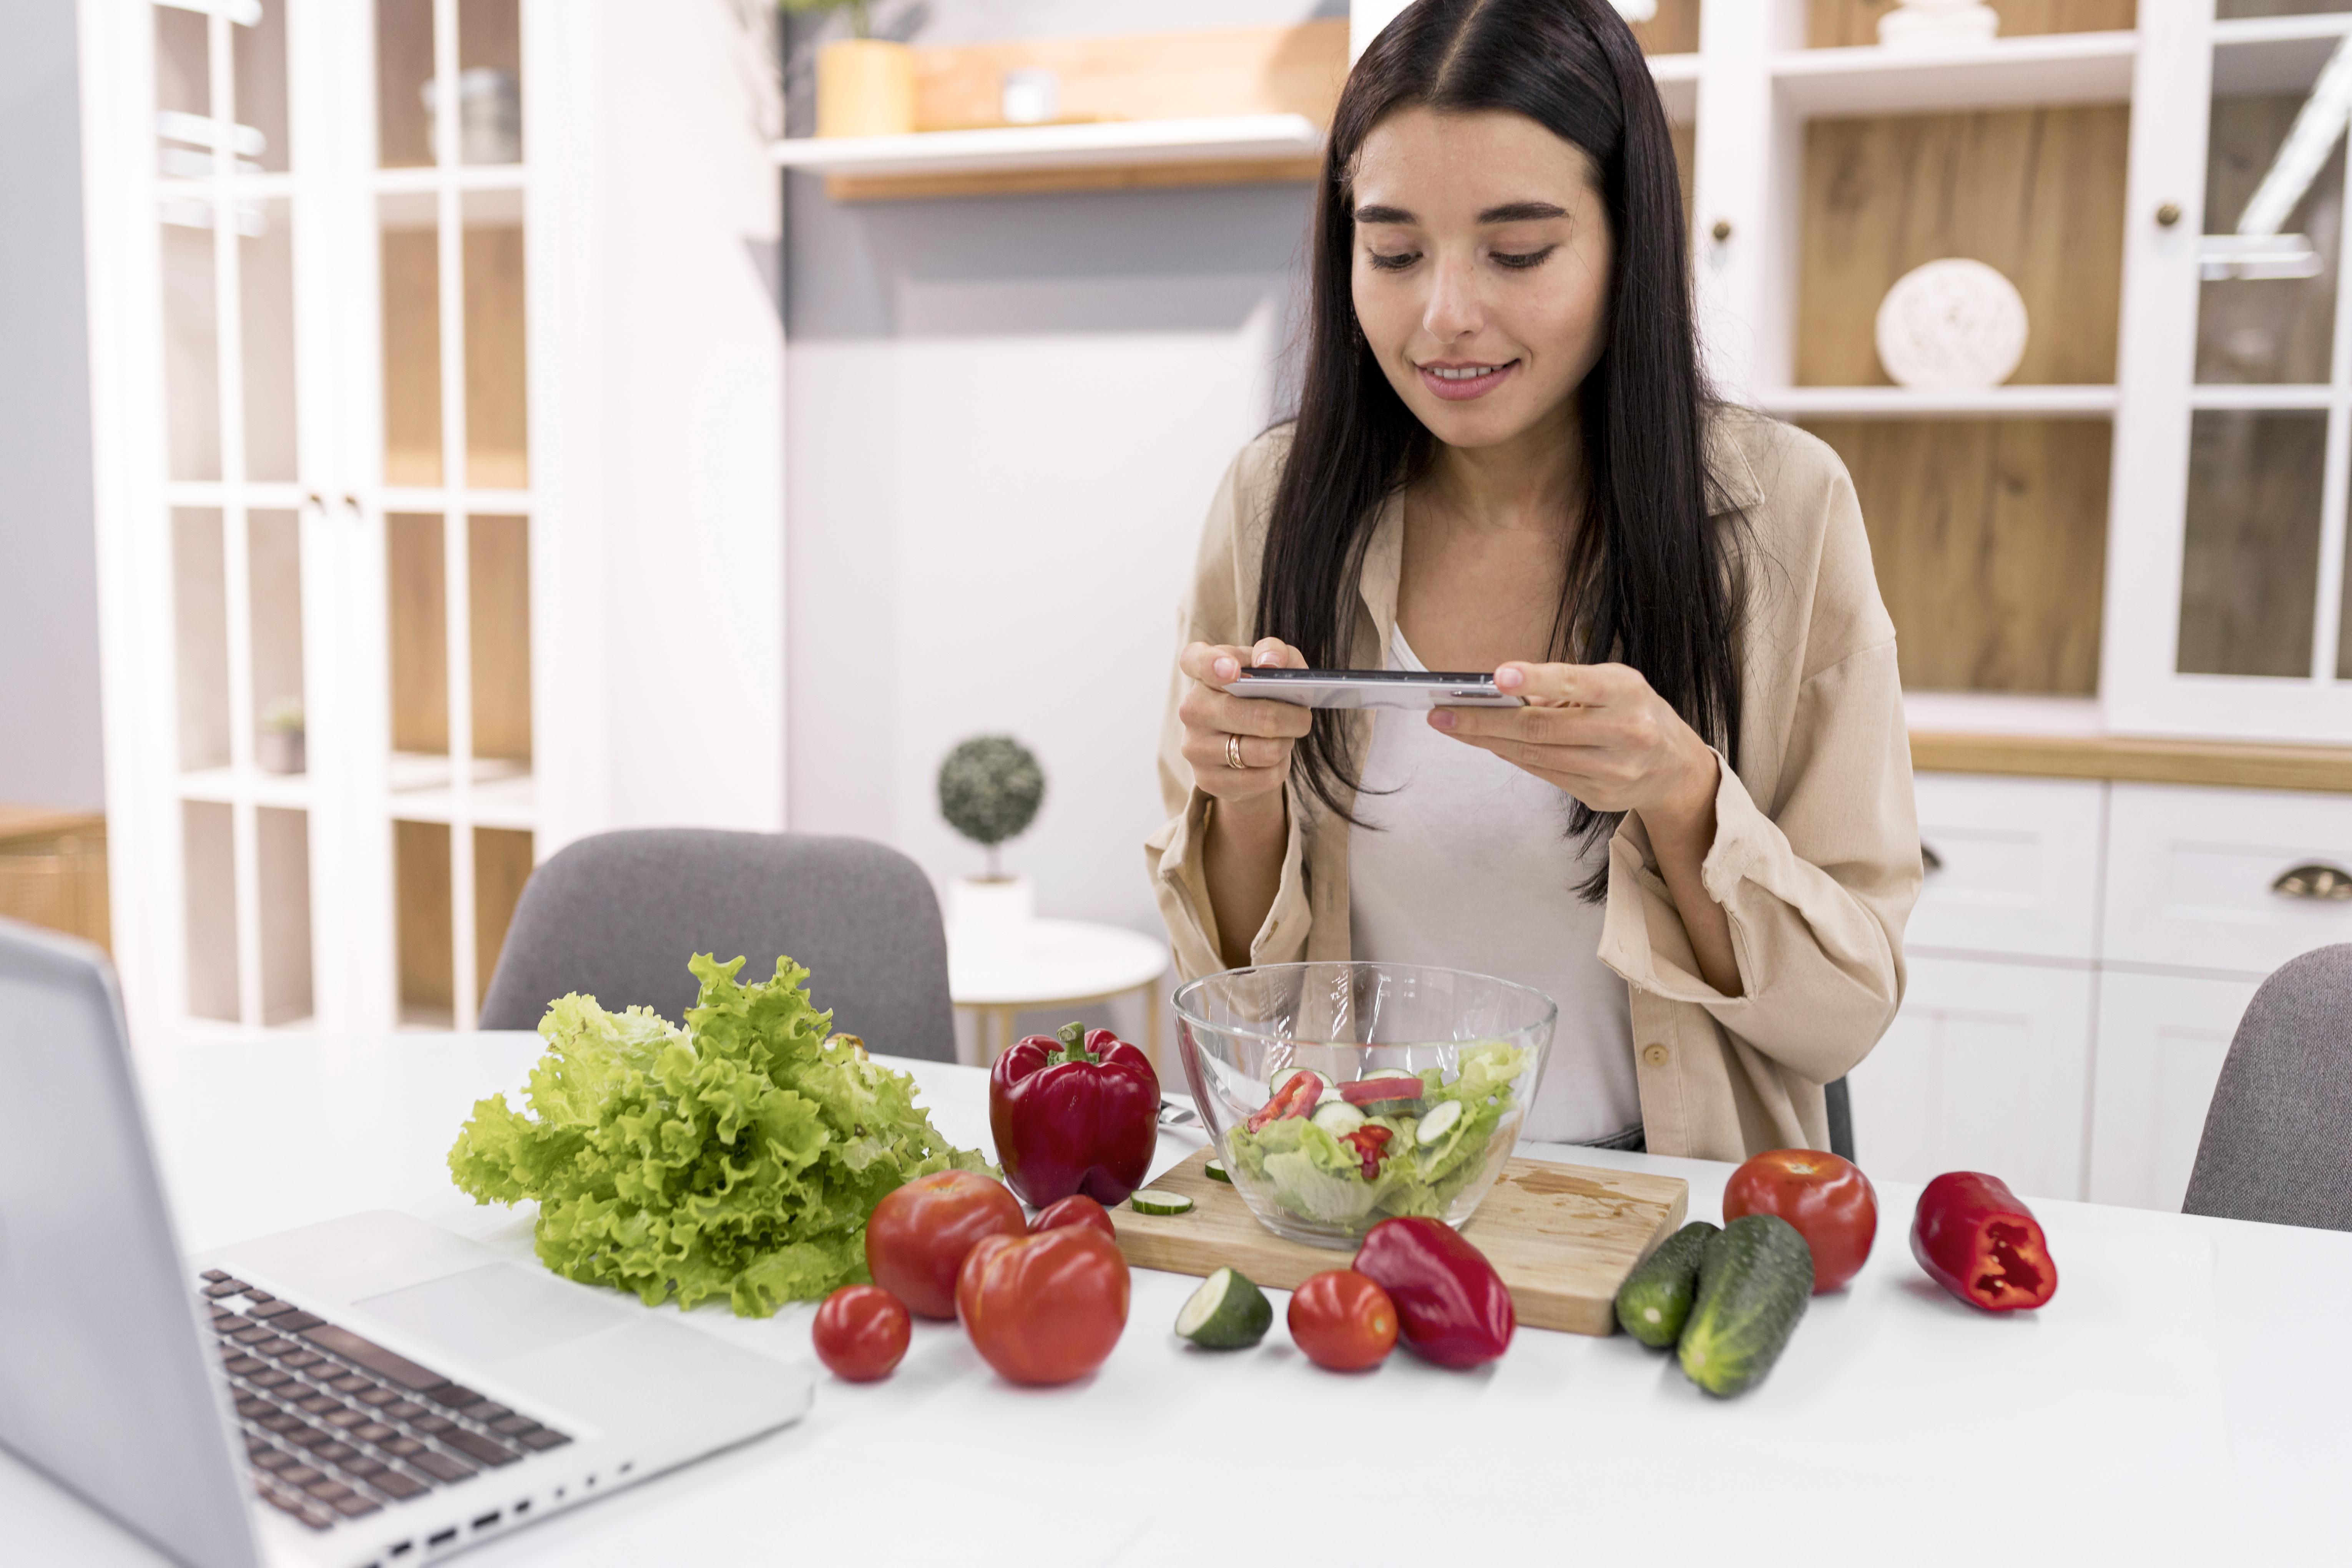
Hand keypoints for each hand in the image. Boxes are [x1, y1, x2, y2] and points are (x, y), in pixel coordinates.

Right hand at [1176, 638, 1310, 809]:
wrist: (1245, 742)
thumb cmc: (1262, 693)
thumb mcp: (1273, 666)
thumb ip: (1276, 652)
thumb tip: (1271, 662)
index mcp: (1203, 670)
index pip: (1195, 660)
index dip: (1213, 665)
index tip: (1234, 671)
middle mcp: (1191, 708)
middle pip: (1259, 716)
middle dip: (1294, 719)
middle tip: (1303, 717)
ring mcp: (1195, 747)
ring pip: (1265, 751)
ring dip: (1286, 745)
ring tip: (1285, 738)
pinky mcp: (1207, 780)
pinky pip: (1263, 778)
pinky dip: (1279, 769)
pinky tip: (1272, 760)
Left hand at [1429, 661, 1718, 836]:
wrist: (1675, 768)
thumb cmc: (1635, 711)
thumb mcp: (1613, 683)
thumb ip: (1565, 686)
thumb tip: (1501, 692)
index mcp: (1627, 693)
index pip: (1577, 684)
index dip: (1537, 680)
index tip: (1498, 676)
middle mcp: (1623, 733)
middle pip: (1542, 728)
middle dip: (1485, 720)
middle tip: (1442, 711)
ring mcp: (1611, 771)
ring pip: (1535, 755)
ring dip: (1487, 741)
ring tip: (1451, 725)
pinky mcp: (1597, 797)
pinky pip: (1543, 773)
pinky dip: (1511, 756)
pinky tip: (1486, 742)